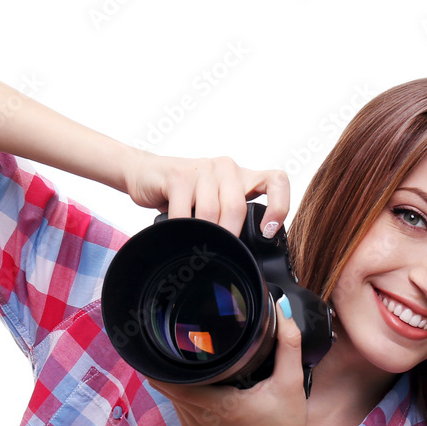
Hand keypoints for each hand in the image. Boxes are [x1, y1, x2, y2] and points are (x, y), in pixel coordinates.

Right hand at [121, 149, 289, 237]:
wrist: (147, 175)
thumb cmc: (185, 195)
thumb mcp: (214, 205)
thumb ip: (230, 220)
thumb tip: (243, 257)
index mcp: (243, 177)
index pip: (276, 181)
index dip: (279, 205)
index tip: (267, 231)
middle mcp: (227, 168)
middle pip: (236, 208)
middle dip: (228, 236)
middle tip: (218, 253)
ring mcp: (204, 169)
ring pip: (211, 212)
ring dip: (204, 235)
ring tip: (196, 245)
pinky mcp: (179, 174)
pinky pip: (184, 211)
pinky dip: (182, 229)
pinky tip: (178, 234)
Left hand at [147, 303, 308, 425]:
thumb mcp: (291, 383)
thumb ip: (288, 345)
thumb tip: (282, 310)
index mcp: (219, 404)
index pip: (174, 381)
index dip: (163, 360)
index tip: (164, 335)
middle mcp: (201, 416)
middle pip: (166, 384)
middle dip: (165, 359)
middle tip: (170, 332)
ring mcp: (196, 424)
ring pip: (169, 393)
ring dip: (171, 373)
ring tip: (177, 348)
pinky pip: (177, 403)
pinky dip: (178, 387)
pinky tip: (188, 373)